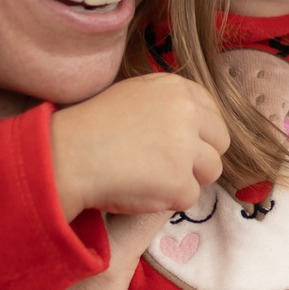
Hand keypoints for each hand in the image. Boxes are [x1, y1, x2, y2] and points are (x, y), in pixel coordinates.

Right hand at [51, 74, 228, 218]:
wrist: (68, 155)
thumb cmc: (91, 127)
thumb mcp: (133, 95)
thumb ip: (167, 103)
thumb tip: (196, 123)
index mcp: (176, 88)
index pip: (212, 112)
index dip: (201, 133)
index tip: (184, 145)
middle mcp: (187, 113)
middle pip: (220, 142)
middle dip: (201, 158)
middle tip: (171, 168)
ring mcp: (185, 148)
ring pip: (211, 171)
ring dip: (188, 180)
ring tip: (155, 180)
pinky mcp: (179, 181)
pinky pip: (189, 198)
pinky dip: (169, 201)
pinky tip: (143, 191)